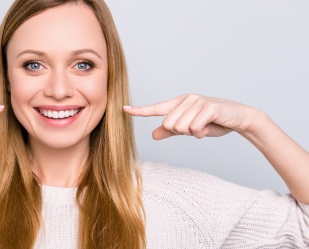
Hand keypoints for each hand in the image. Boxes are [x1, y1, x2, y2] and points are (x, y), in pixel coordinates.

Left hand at [123, 94, 259, 139]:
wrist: (240, 118)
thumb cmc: (214, 122)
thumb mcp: (190, 128)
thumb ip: (171, 131)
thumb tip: (153, 134)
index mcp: (179, 103)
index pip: (156, 108)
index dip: (140, 110)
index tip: (124, 109)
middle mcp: (186, 99)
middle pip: (169, 125)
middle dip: (182, 132)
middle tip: (196, 128)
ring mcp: (197, 102)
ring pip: (181, 127)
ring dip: (193, 133)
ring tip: (204, 126)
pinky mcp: (208, 107)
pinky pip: (194, 128)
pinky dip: (202, 133)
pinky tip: (210, 127)